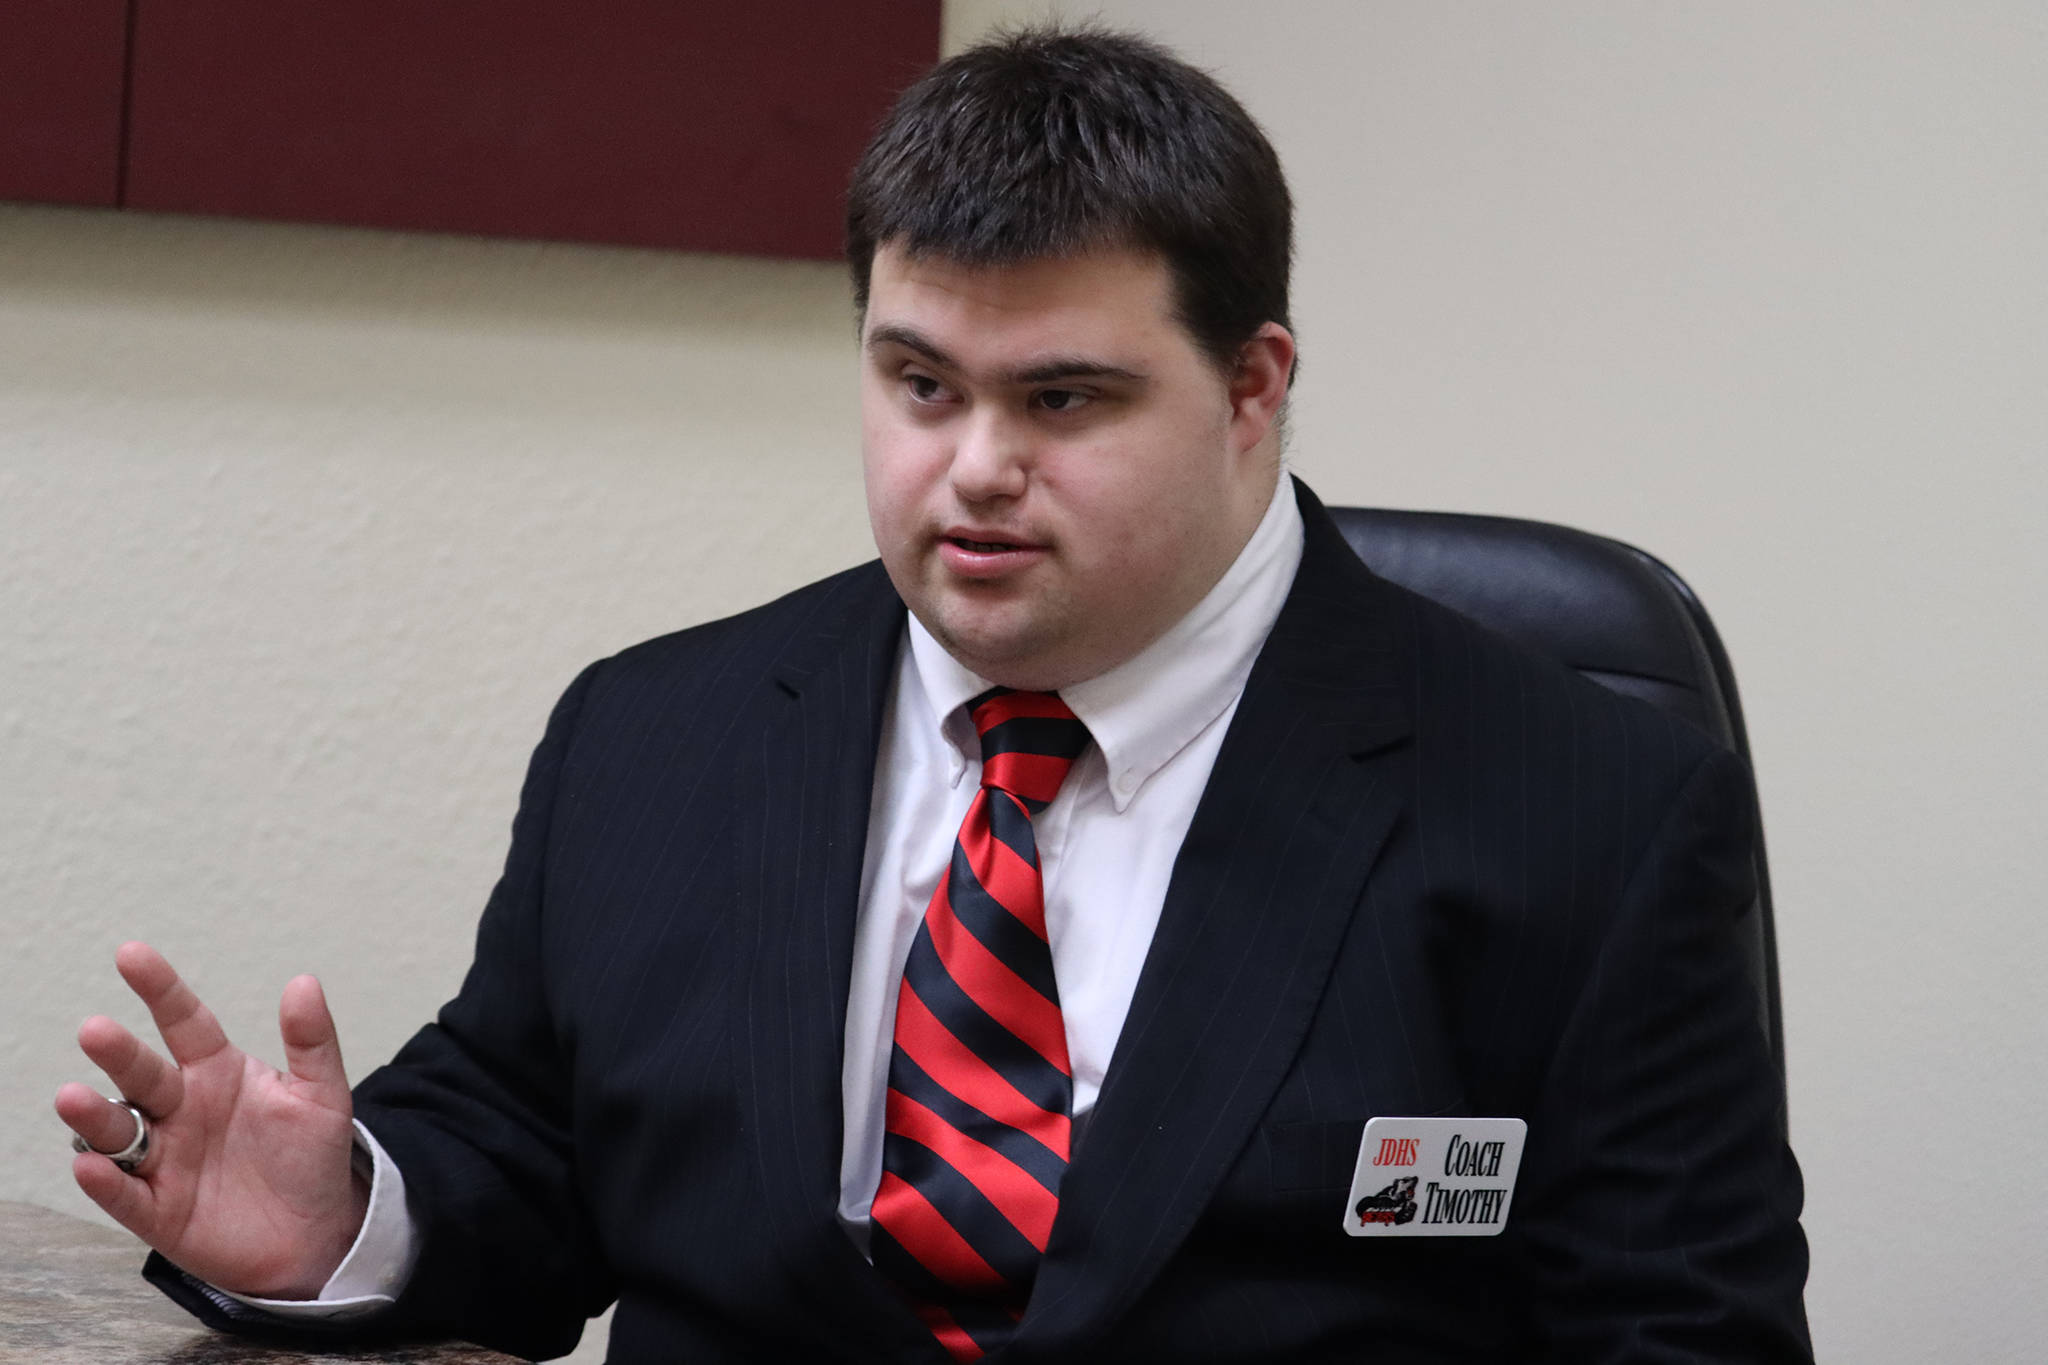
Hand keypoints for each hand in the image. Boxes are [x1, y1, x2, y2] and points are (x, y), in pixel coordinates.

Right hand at [54, 942, 370, 1298]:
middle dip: (118, 1053)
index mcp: (216, 1071)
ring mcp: (164, 1159)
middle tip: (96, 1030)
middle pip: (142, 1074)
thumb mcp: (321, 1096)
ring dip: (95, 1116)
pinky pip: (125, 1194)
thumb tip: (304, 982)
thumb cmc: (310, 1156)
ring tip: (73, 1097)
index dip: (160, 990)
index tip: (131, 954)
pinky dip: (106, 1182)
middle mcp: (180, 1108)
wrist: (314, 1234)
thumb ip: (312, 1042)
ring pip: (118, 1132)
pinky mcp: (157, 1210)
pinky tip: (90, 1165)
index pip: (184, 1021)